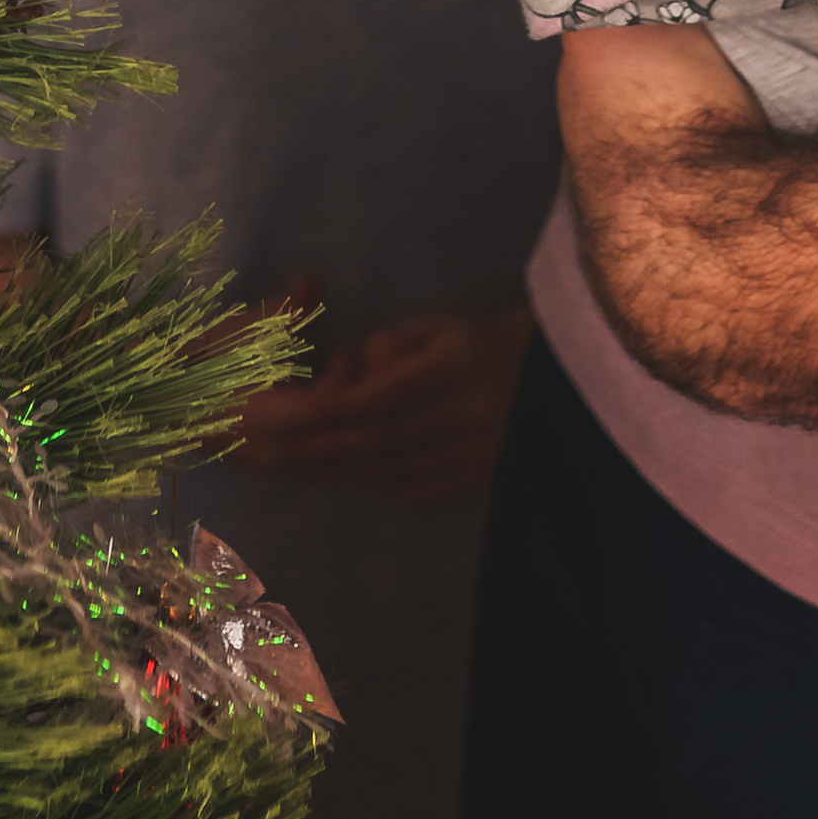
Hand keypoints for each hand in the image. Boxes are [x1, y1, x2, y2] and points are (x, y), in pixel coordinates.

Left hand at [228, 304, 534, 507]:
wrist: (565, 384)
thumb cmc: (487, 341)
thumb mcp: (439, 327)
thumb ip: (387, 350)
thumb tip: (344, 376)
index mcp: (458, 366)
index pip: (374, 399)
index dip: (318, 411)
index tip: (268, 413)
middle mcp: (467, 418)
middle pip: (371, 445)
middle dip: (305, 450)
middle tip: (253, 450)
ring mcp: (476, 460)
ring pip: (385, 474)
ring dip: (327, 473)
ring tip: (278, 466)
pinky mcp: (477, 485)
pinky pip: (409, 491)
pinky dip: (364, 485)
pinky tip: (332, 477)